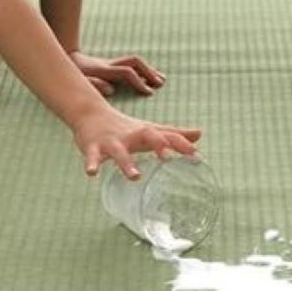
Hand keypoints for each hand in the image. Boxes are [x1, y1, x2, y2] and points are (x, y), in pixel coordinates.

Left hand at [70, 49, 165, 96]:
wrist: (66, 58)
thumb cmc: (72, 74)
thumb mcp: (79, 81)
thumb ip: (94, 85)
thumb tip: (111, 90)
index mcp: (103, 70)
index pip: (126, 73)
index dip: (138, 82)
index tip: (149, 93)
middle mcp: (110, 64)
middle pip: (134, 62)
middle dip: (149, 72)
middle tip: (159, 84)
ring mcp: (112, 62)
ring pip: (135, 62)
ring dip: (149, 70)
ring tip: (161, 80)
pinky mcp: (113, 64)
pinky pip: (131, 65)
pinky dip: (143, 70)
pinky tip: (150, 77)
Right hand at [72, 104, 201, 178]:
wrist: (91, 114)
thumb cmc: (126, 127)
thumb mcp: (150, 129)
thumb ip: (174, 134)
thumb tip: (200, 134)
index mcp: (147, 132)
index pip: (167, 136)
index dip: (182, 145)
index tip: (197, 157)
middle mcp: (131, 135)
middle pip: (146, 136)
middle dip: (157, 145)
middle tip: (168, 159)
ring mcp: (112, 141)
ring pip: (119, 151)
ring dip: (127, 163)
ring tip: (135, 177)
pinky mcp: (93, 147)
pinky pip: (92, 156)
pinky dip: (92, 164)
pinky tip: (92, 173)